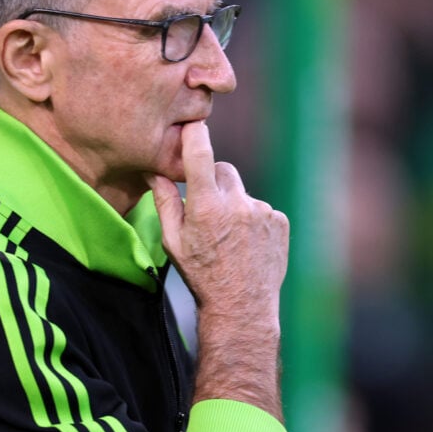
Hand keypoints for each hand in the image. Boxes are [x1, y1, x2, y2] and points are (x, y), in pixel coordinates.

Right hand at [146, 121, 288, 419]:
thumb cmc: (201, 275)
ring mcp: (262, 212)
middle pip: (224, 170)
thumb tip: (153, 172)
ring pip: (243, 192)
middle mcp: (237, 204)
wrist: (241, 306)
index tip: (192, 125)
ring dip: (234, 205)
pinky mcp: (279, 221)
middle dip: (214, 181)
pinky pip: (262, 209)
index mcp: (206, 207)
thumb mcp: (173, 242)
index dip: (195, 135)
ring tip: (229, 237)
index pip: (200, 155)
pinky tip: (246, 244)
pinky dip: (253, 219)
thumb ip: (164, 203)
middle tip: (207, 209)